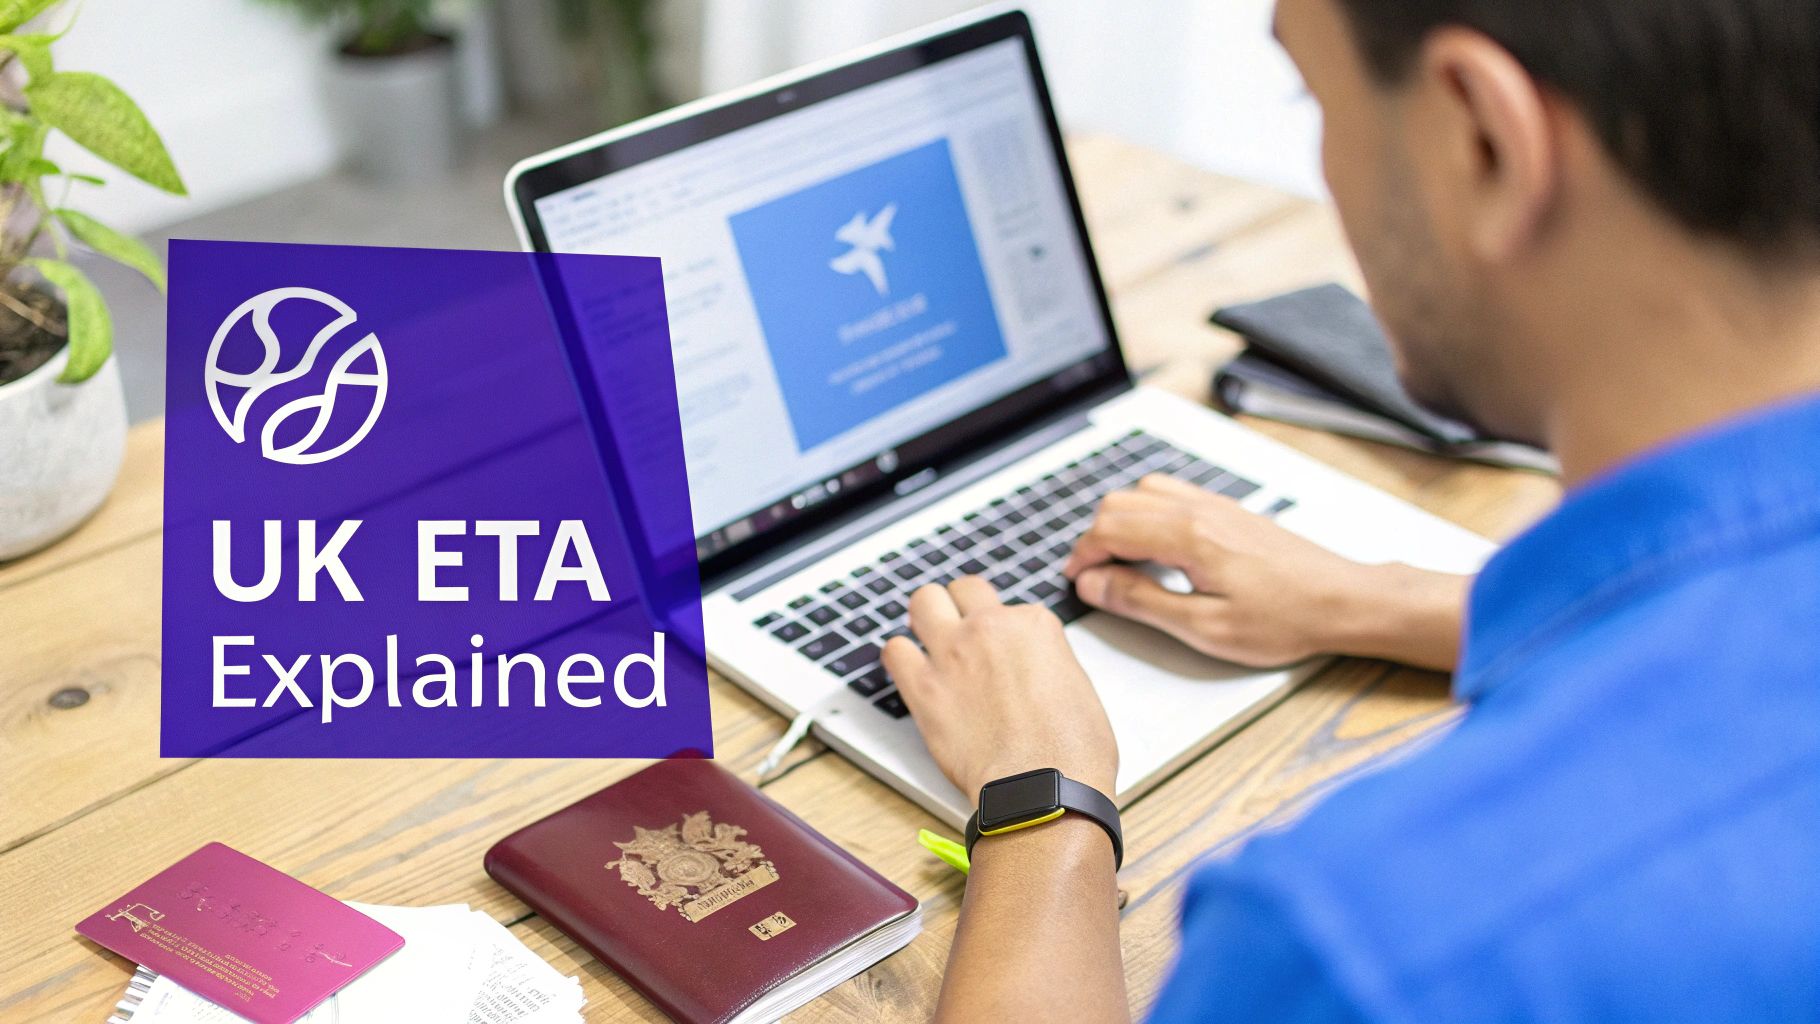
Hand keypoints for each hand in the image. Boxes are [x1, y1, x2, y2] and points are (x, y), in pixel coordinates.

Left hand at [883, 577, 1116, 798]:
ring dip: (926, 620)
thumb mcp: (1078, 687)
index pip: (1009, 608)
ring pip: (923, 602)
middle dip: (960, 606)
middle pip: (962, 589)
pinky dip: (900, 658)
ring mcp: (953, 652)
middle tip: (960, 632)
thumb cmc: (1071, 752)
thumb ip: (1047, 663)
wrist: (1044, 787)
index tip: (1002, 653)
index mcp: (1035, 624)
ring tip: (931, 645)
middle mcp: (991, 626)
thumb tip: (1033, 670)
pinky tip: (912, 673)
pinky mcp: (922, 685)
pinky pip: (894, 650)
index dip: (1004, 631)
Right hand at [1062, 473, 1469, 670]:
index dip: (1082, 557)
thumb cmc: (1284, 619)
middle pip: (1119, 503)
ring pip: (1144, 492)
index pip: (1110, 529)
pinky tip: (1158, 550)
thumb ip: (1141, 602)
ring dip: (1120, 522)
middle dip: (1095, 538)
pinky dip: (1147, 515)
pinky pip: (1172, 496)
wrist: (1343, 600)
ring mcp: (1216, 506)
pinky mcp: (1230, 512)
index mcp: (1188, 536)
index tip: (1076, 584)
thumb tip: (1093, 584)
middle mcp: (1199, 510)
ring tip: (1123, 565)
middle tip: (1094, 579)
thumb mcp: (1204, 627)